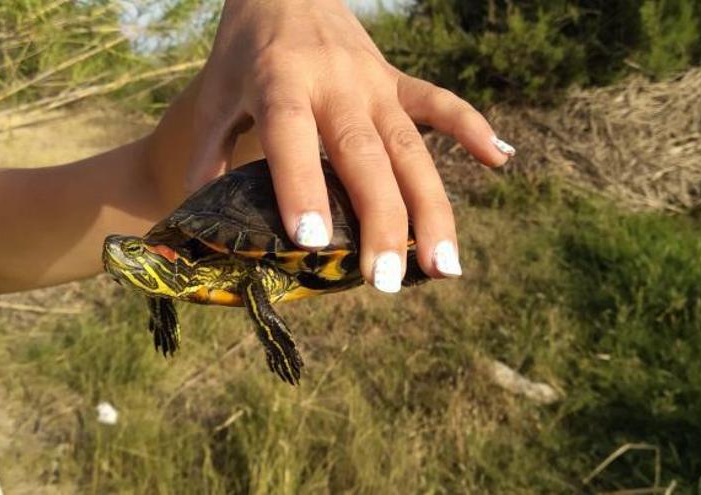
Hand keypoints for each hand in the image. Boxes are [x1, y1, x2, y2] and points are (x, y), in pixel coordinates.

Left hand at [188, 0, 515, 291]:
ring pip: (412, 148)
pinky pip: (441, 104)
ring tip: (445, 268)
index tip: (309, 241)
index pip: (292, 136)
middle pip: (364, 156)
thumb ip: (208, 151)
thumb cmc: (246, 48)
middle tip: (385, 281)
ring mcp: (375, 82)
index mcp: (280, 81)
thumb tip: (199, 217)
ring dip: (432, 208)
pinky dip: (472, 129)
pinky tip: (501, 160)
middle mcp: (336, 84)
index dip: (300, 186)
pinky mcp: (398, 80)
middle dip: (379, 221)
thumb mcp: (216, 92)